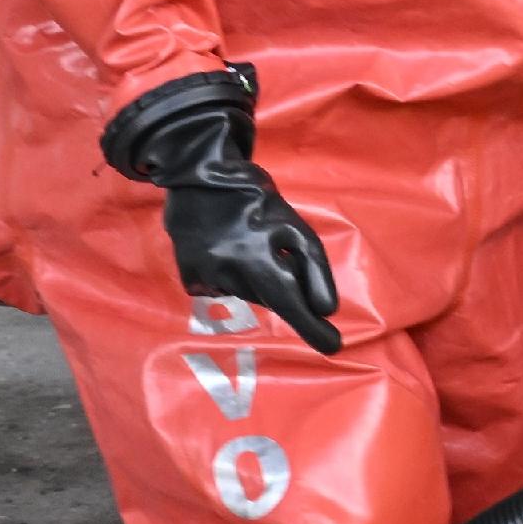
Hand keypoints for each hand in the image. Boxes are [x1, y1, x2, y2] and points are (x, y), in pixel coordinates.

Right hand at [102, 68, 344, 353]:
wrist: (201, 176)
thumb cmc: (257, 199)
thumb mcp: (295, 228)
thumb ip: (313, 269)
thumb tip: (326, 310)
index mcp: (260, 256)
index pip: (291, 304)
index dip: (312, 328)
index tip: (333, 347)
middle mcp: (231, 271)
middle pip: (271, 298)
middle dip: (280, 282)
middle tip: (272, 249)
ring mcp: (206, 275)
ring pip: (247, 296)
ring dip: (255, 279)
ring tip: (247, 244)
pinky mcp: (189, 276)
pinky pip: (223, 292)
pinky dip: (232, 279)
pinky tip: (228, 252)